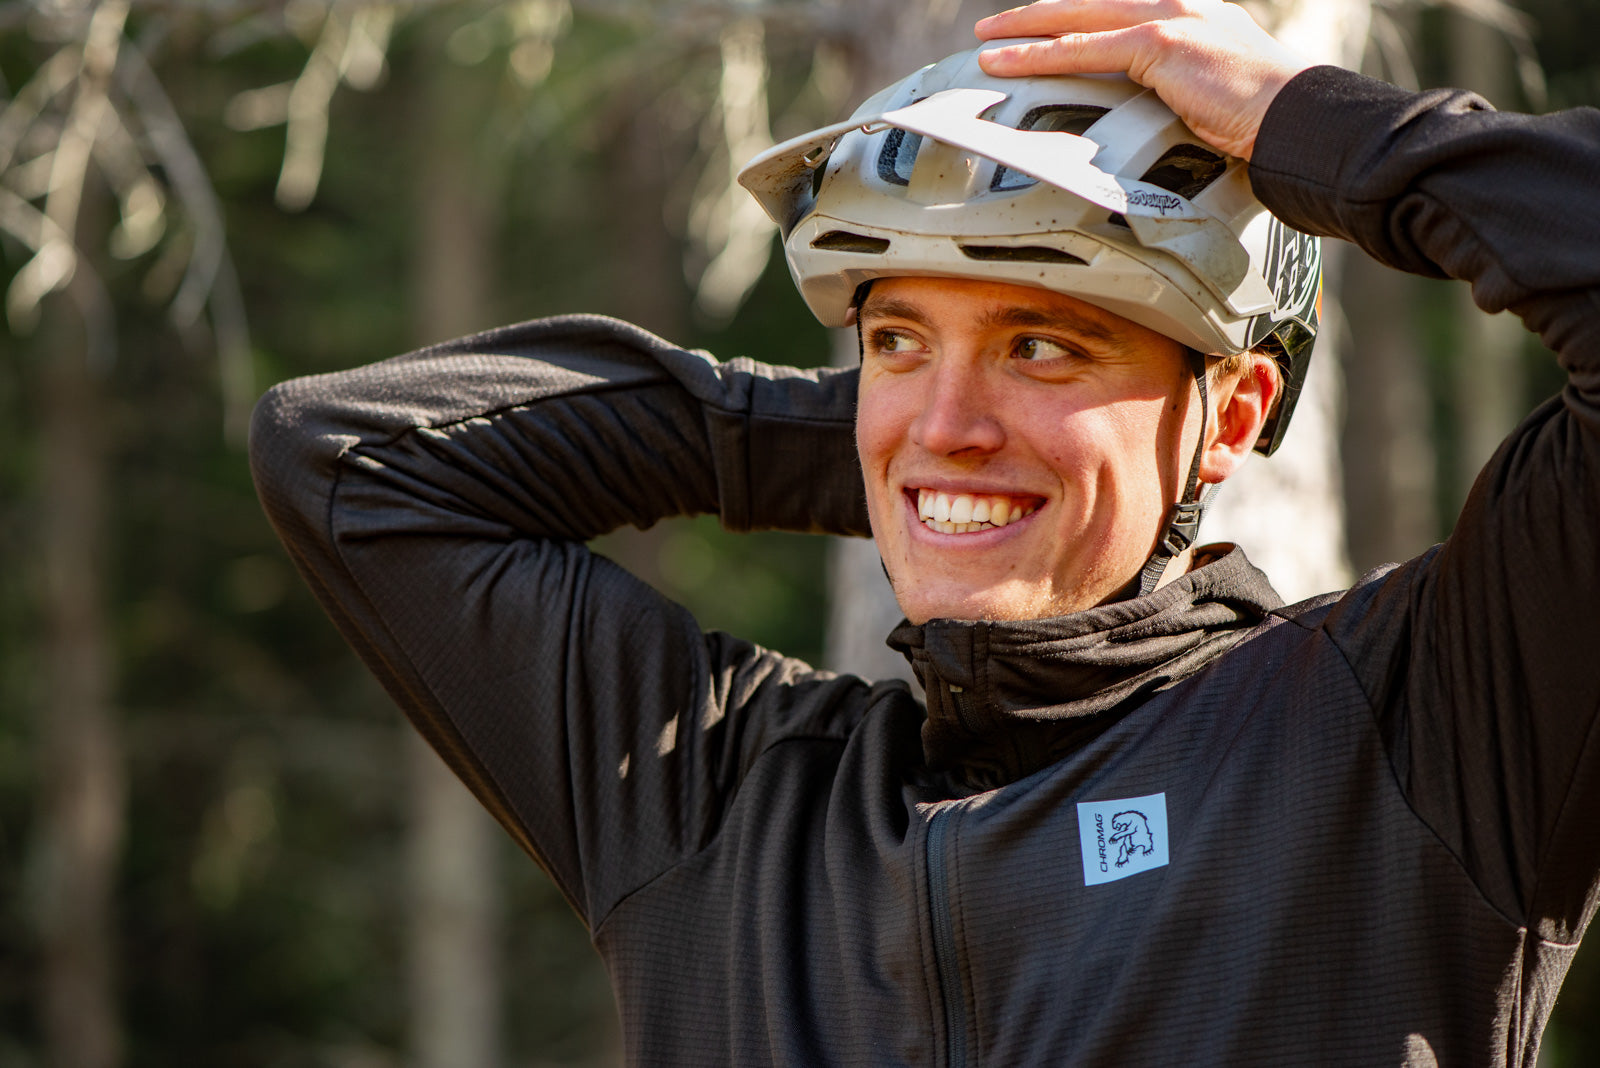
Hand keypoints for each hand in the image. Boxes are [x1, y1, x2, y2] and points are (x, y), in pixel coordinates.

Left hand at [975, 0, 1312, 159]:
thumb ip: (1180, 97)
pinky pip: (1086, 49)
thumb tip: (1153, 124)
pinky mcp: (1161, 44)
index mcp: (1192, 17)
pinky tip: (1009, 63)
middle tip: (995, 28)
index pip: (1118, 11)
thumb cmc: (1268, 122)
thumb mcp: (1215, 99)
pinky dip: (1042, 56)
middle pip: (1091, 4)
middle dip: (1038, 16)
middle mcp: (1179, 7)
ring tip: (986, 44)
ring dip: (1027, 33)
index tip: (1042, 27)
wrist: (1300, 119)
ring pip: (1080, 20)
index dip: (1075, 18)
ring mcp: (1170, 20)